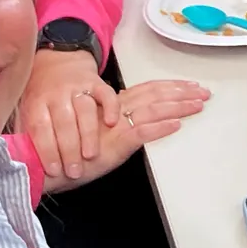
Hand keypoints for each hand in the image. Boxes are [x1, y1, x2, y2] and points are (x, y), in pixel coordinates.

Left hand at [16, 49, 117, 180]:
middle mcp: (56, 93)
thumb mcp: (26, 107)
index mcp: (36, 101)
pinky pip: (106, 93)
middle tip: (74, 171)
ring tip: (91, 156)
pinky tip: (112, 124)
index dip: (47, 150)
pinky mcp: (96, 80)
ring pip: (85, 110)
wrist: (57, 58)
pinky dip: (111, 107)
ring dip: (88, 134)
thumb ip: (24, 130)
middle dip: (69, 149)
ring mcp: (77, 86)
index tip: (53, 170)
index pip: (41, 127)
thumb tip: (19, 160)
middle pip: (64, 122)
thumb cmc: (41, 91)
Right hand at [41, 79, 210, 193]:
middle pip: (153, 96)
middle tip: (205, 92)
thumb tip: (141, 121)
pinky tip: (175, 125)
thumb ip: (116, 124)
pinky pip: (138, 133)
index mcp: (112, 106)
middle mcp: (114, 112)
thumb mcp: (97, 132)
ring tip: (197, 104)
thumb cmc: (68, 151)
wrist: (42, 162)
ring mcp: (114, 128)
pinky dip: (158, 129)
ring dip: (176, 107)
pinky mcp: (112, 146)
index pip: (147, 90)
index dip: (170, 86)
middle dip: (181, 93)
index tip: (191, 85)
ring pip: (150, 110)